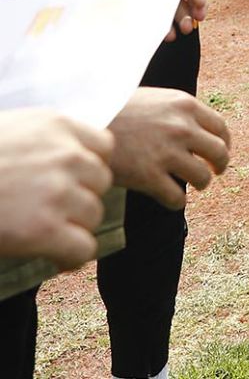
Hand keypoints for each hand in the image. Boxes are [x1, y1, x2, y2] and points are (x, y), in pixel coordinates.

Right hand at [0, 110, 113, 268]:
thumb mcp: (6, 129)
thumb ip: (39, 140)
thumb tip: (55, 163)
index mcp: (55, 125)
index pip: (103, 146)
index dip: (87, 169)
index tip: (70, 183)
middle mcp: (64, 155)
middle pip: (100, 182)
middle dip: (79, 197)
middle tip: (52, 212)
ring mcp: (57, 192)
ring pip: (93, 215)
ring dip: (73, 227)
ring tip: (46, 234)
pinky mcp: (44, 229)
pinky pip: (82, 248)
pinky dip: (70, 258)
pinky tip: (54, 259)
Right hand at [106, 88, 230, 208]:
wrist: (79, 123)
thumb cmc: (111, 110)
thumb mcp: (151, 98)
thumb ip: (175, 111)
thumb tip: (195, 127)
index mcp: (184, 105)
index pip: (220, 128)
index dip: (224, 143)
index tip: (220, 152)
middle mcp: (181, 128)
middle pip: (219, 153)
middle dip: (219, 166)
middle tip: (213, 173)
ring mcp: (166, 152)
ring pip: (202, 177)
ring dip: (200, 184)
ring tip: (191, 186)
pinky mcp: (148, 176)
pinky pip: (177, 197)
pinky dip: (177, 201)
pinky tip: (171, 199)